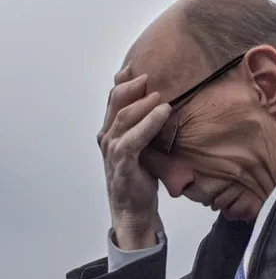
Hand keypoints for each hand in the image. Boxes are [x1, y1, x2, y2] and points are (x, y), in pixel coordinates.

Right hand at [97, 64, 171, 249]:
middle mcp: (107, 138)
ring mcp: (112, 149)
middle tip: (150, 75)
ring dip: (142, 102)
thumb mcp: (143, 150)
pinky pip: (135, 137)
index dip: (125, 82)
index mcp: (110, 133)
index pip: (114, 100)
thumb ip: (145, 131)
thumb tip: (165, 109)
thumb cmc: (140, 180)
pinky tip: (164, 112)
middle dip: (132, 86)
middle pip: (116, 102)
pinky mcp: (122, 162)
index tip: (140, 68)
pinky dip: (149, 123)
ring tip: (159, 93)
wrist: (134, 210)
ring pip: (124, 117)